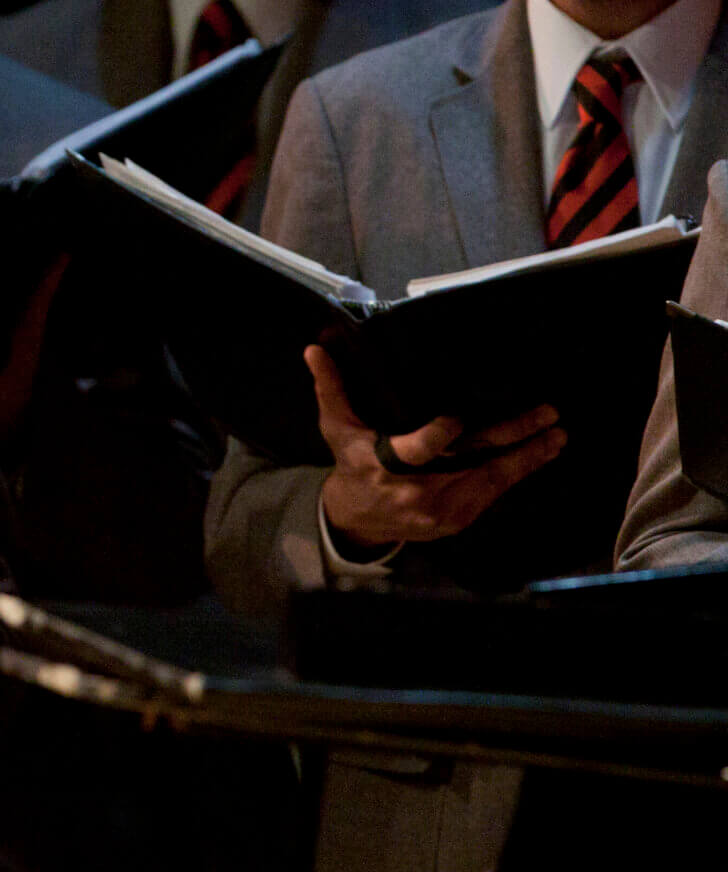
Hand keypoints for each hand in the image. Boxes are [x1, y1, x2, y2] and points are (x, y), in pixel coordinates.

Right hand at [309, 346, 565, 545]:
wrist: (359, 518)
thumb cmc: (351, 463)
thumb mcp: (337, 427)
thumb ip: (332, 389)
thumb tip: (314, 350)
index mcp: (384, 464)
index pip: (416, 452)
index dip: (438, 437)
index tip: (458, 418)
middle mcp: (417, 491)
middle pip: (470, 463)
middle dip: (512, 439)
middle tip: (545, 417)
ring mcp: (441, 509)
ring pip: (491, 481)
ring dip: (528, 458)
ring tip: (557, 436)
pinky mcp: (458, 520)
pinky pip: (493, 494)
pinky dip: (517, 473)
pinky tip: (541, 454)